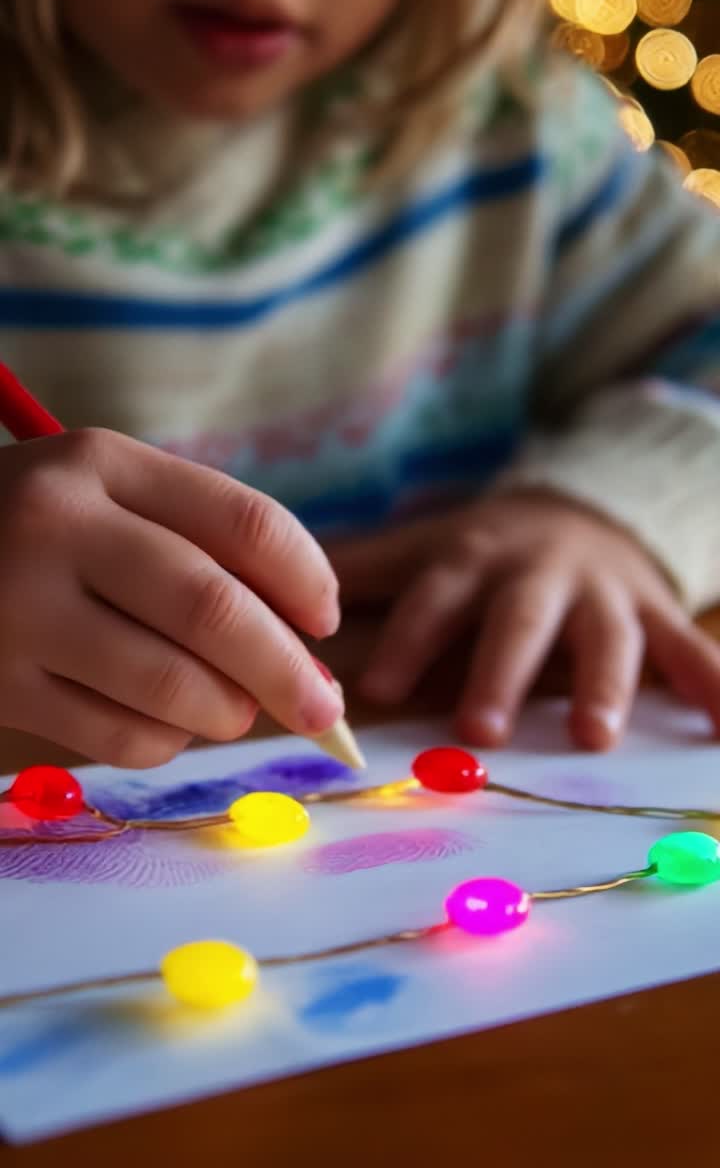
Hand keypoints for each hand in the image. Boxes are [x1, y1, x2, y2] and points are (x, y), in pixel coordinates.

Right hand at [0, 429, 341, 766]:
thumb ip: (199, 540)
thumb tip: (306, 636)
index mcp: (101, 462)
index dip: (308, 580)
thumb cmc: (39, 527)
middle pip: (214, 611)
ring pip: (171, 686)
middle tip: (323, 708)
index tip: (326, 620)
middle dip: (288, 671)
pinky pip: (119, 737)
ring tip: (235, 709)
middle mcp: (55, 525)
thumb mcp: (107, 494)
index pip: (243, 522)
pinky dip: (167, 742)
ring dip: (229, 712)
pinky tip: (164, 721)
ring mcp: (17, 609)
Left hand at [329, 492, 719, 749]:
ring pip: (606, 635)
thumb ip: (361, 571)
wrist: (582, 510)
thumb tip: (268, 592)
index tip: (382, 689)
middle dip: (500, 670)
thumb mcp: (427, 546)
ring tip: (592, 736)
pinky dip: (711, 685)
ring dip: (603, 683)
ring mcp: (603, 593)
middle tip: (477, 730)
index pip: (436, 596)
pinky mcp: (654, 612)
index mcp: (473, 557)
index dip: (411, 637)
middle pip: (518, 620)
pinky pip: (689, 649)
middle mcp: (538, 573)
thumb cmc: (486, 549)